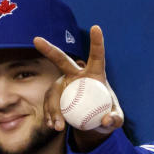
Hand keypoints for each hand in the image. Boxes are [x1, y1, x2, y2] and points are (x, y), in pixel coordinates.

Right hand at [34, 25, 123, 144]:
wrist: (93, 122)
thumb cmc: (108, 115)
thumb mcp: (116, 119)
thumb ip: (116, 119)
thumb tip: (107, 120)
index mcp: (95, 74)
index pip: (97, 56)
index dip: (97, 42)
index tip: (96, 27)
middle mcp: (77, 74)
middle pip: (62, 60)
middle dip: (50, 50)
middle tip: (36, 40)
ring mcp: (64, 84)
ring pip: (53, 90)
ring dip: (53, 107)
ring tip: (58, 126)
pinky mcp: (56, 95)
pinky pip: (49, 103)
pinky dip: (50, 115)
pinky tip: (53, 125)